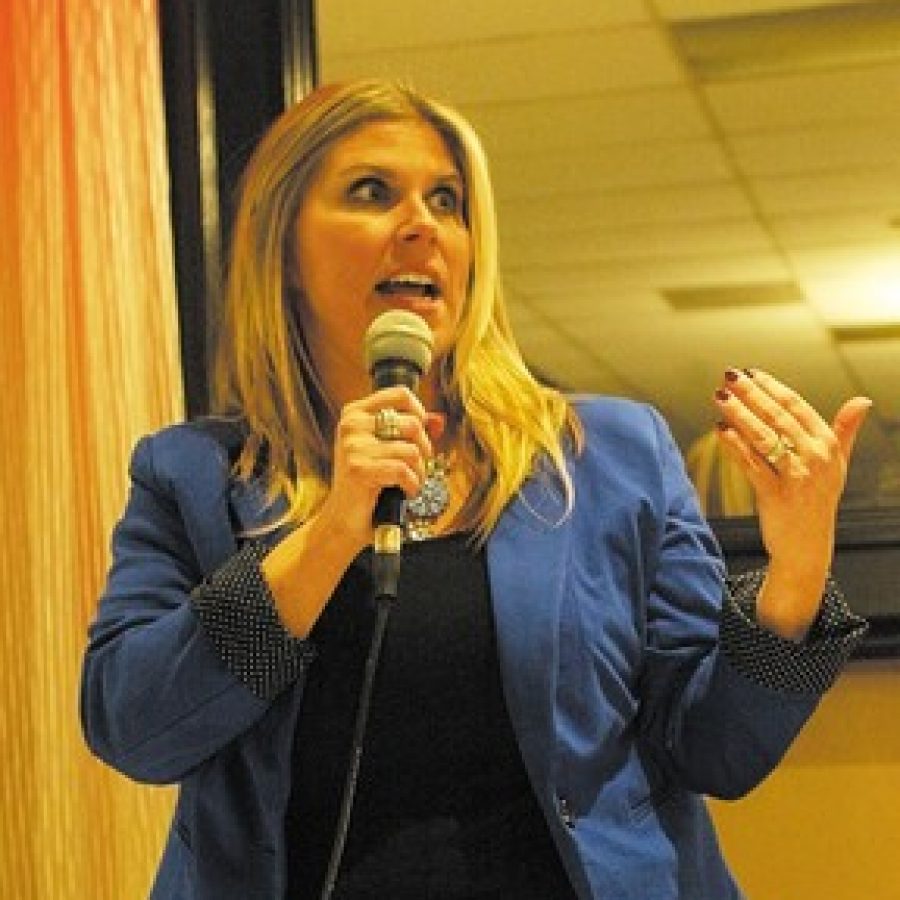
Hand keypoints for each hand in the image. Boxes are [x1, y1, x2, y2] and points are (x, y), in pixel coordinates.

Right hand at [261, 385, 443, 635]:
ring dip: (419, 472)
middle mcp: (351, 424)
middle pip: (412, 424)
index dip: (420, 412)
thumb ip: (413, 433)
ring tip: (409, 482)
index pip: (400, 394)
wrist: (343, 520)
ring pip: (412, 450)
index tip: (421, 434)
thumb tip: (439, 420)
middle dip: (424, 450)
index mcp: (355, 413)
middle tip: (416, 467)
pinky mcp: (358, 468)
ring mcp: (352, 446)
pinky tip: (404, 492)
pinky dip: (412, 485)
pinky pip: (404, 470)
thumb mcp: (388, 451)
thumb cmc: (368, 484)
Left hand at [713, 368, 870, 637]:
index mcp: (829, 446)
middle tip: (728, 377)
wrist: (807, 546)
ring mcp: (796, 477)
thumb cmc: (818, 500)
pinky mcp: (776, 495)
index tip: (750, 372)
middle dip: (751, 394)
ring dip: (739, 414)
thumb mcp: (837, 465)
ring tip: (719, 397)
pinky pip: (751, 465)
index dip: (772, 387)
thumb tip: (863, 401)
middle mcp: (816, 458)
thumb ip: (844, 431)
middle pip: (778, 418)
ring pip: (763, 438)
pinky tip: (719, 430)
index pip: (797, 407)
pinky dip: (734, 446)